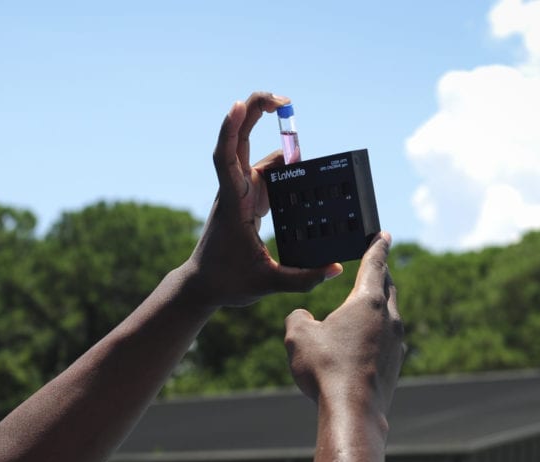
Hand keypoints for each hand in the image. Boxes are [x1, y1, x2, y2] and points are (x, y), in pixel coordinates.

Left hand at [183, 92, 342, 307]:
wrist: (203, 285)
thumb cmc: (228, 283)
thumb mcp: (267, 284)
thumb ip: (303, 278)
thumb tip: (335, 269)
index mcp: (234, 204)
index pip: (226, 159)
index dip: (231, 130)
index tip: (239, 105)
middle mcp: (234, 191)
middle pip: (237, 141)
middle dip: (255, 112)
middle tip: (283, 99)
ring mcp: (239, 191)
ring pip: (250, 150)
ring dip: (268, 129)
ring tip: (290, 113)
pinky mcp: (246, 197)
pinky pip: (262, 168)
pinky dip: (279, 159)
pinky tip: (296, 157)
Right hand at [284, 233, 404, 415]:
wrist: (352, 412)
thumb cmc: (325, 369)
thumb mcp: (297, 336)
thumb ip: (297, 317)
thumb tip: (303, 317)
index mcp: (367, 301)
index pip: (375, 263)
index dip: (377, 246)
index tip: (383, 235)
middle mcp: (388, 318)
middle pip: (387, 286)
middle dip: (380, 274)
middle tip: (374, 266)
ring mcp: (396, 342)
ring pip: (389, 314)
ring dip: (377, 306)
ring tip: (362, 307)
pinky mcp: (395, 365)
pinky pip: (387, 339)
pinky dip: (375, 333)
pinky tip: (360, 344)